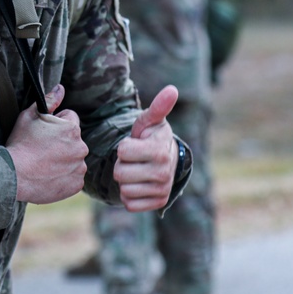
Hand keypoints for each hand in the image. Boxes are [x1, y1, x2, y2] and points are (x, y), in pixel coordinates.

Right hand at [5, 84, 87, 204]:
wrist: (14, 175)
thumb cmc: (20, 143)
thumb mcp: (30, 115)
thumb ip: (49, 100)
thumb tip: (61, 88)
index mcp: (72, 128)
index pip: (70, 118)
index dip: (56, 123)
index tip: (43, 132)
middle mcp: (81, 148)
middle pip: (73, 140)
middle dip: (61, 142)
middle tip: (41, 149)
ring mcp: (80, 168)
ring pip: (74, 159)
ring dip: (63, 159)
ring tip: (43, 164)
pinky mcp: (76, 185)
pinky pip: (73, 177)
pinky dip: (63, 176)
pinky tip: (48, 175)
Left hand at [114, 85, 178, 211]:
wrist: (166, 159)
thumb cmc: (152, 137)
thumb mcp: (152, 120)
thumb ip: (158, 106)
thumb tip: (172, 89)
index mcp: (159, 151)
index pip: (122, 151)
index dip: (124, 146)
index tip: (135, 144)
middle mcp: (163, 173)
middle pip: (120, 173)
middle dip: (123, 164)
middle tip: (134, 159)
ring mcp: (162, 190)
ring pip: (124, 189)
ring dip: (125, 180)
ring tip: (137, 170)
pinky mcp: (158, 203)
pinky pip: (129, 204)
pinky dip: (129, 195)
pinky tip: (138, 184)